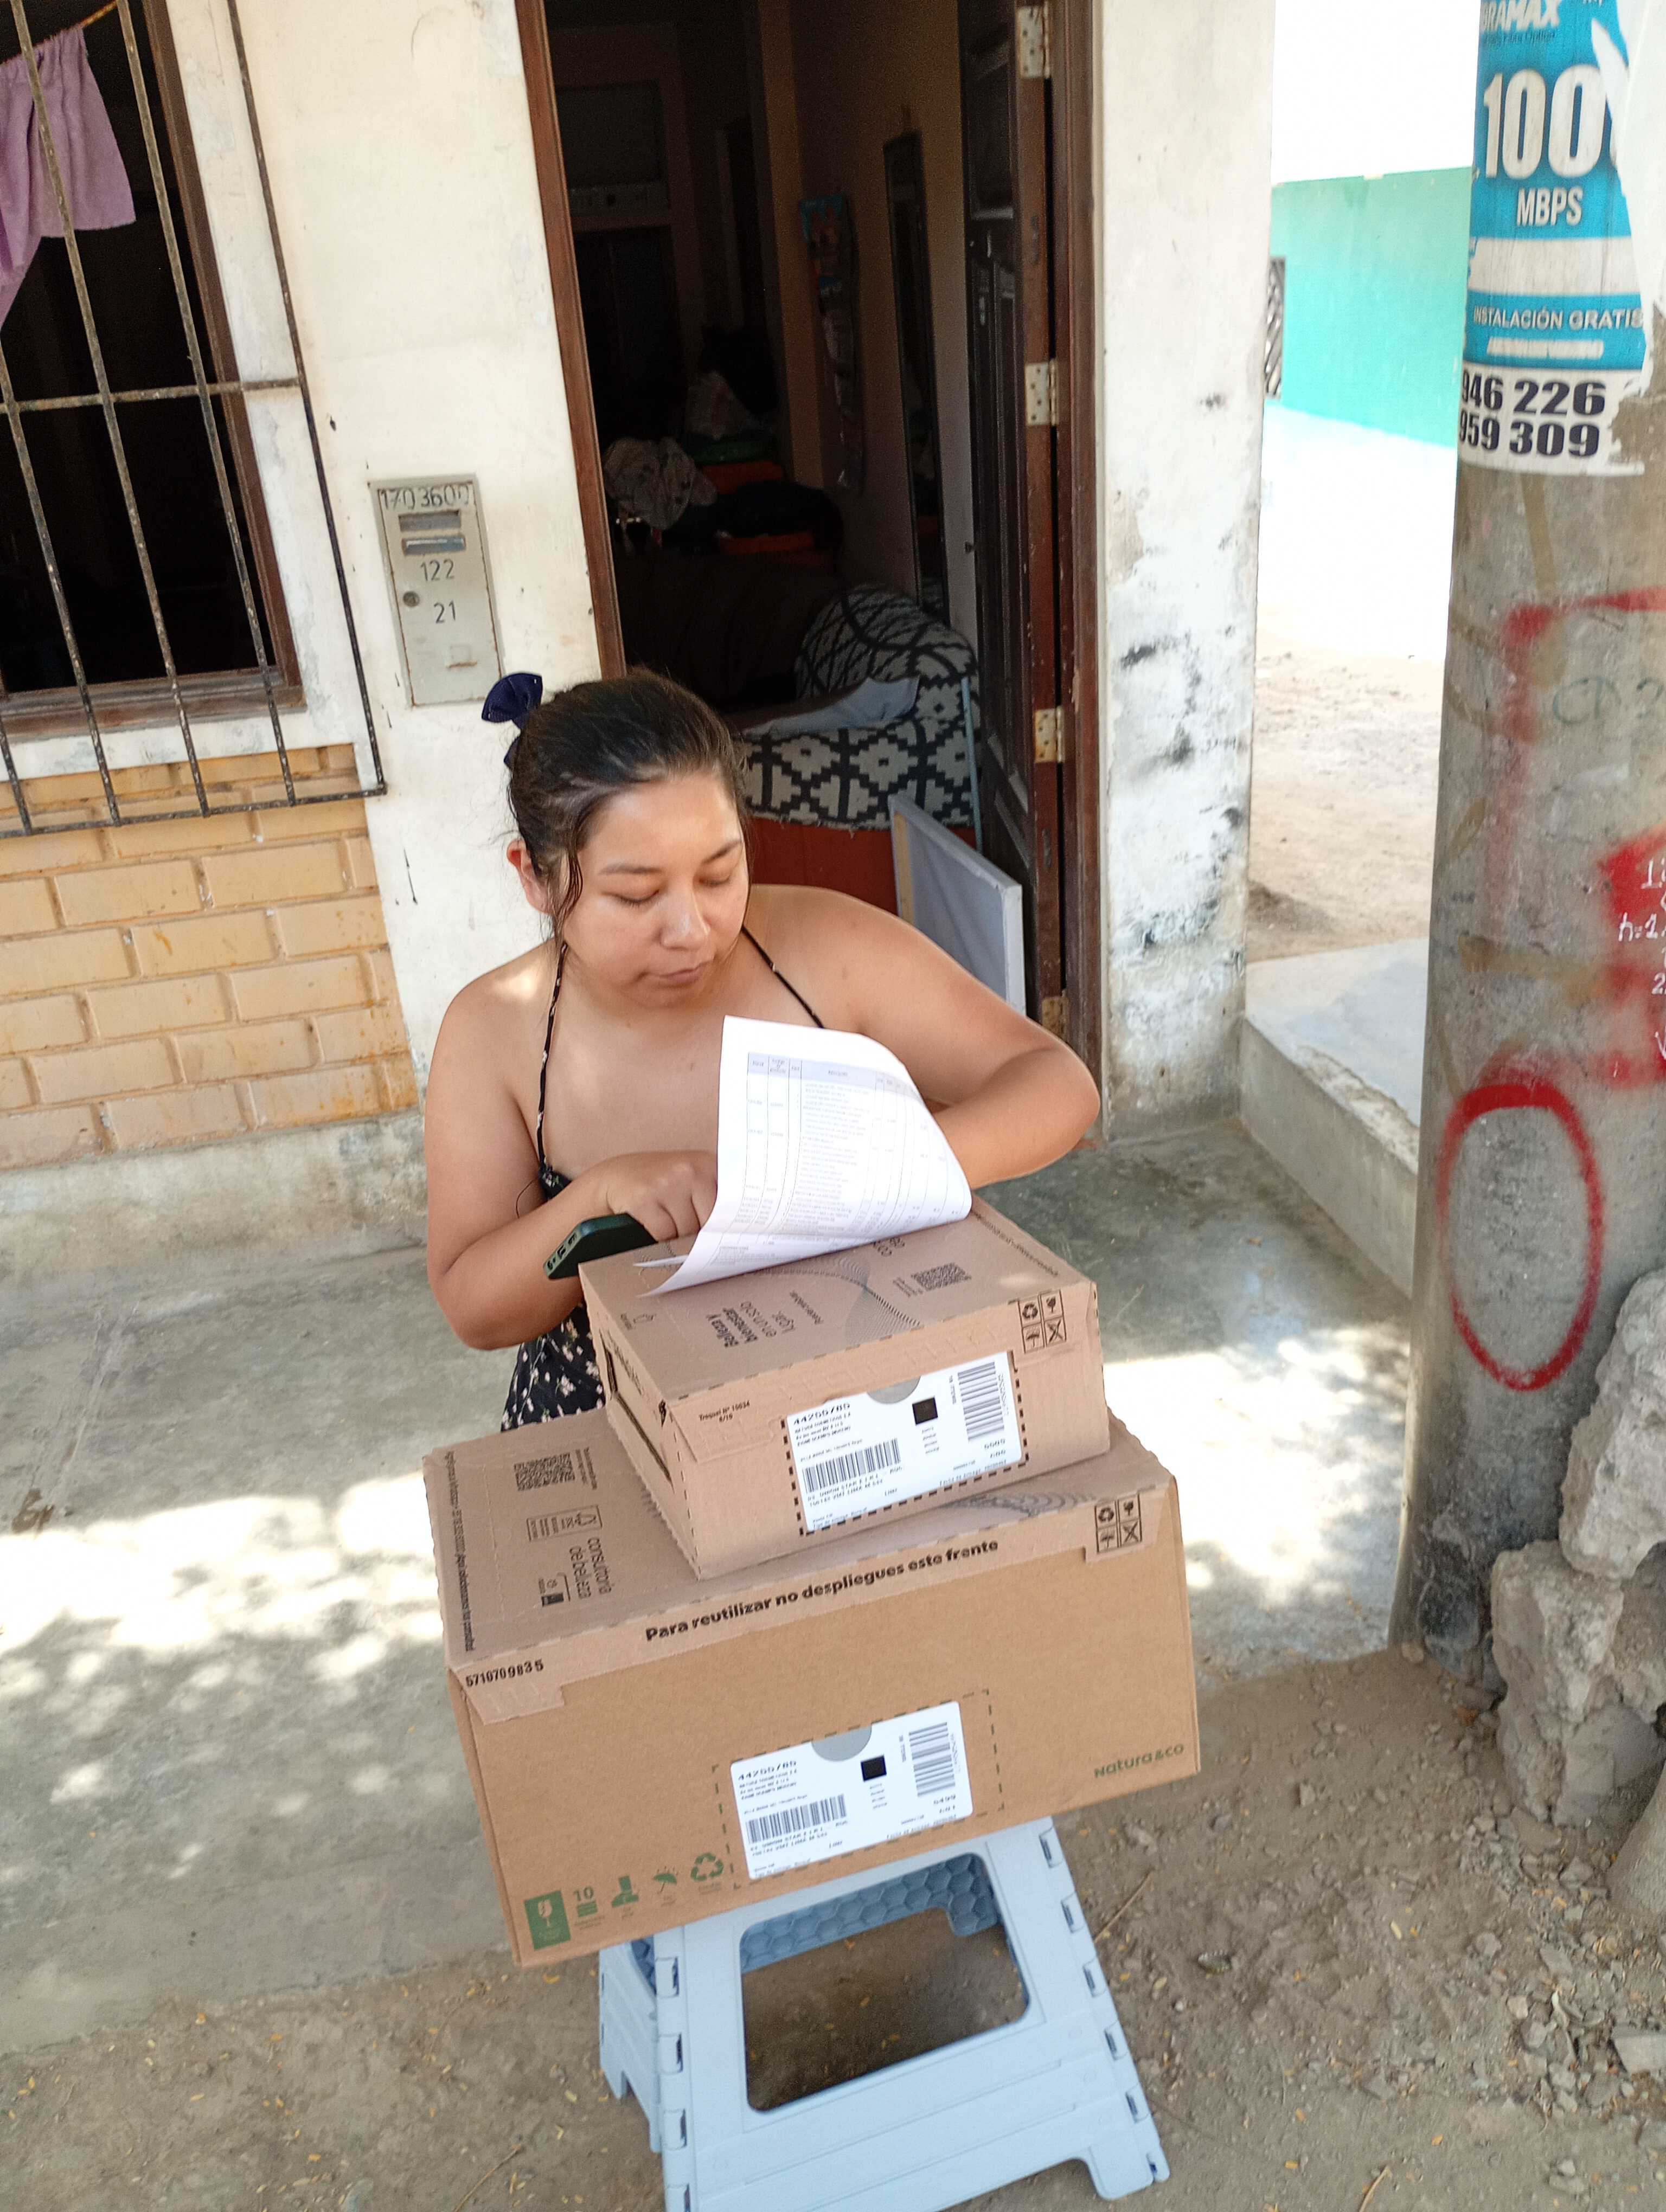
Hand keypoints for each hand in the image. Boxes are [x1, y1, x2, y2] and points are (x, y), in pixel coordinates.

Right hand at [595, 1151, 718, 1242]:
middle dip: (696, 1228)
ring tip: (665, 1216)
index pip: (730, 1204)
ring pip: (685, 1230)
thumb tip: (731, 1232)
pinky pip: (663, 1234)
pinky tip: (651, 1220)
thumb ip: (712, 1196)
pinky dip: (658, 1235)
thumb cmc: (659, 1182)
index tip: (723, 1232)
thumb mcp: (690, 1178)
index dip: (724, 1223)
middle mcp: (689, 1169)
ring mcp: (666, 1183)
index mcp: (707, 1163)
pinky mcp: (644, 1198)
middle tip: (681, 1218)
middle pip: (708, 1221)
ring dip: (675, 1233)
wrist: (617, 1176)